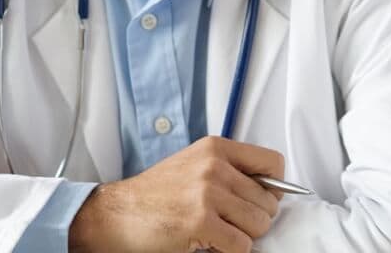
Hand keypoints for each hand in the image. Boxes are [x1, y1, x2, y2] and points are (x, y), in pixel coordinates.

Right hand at [68, 136, 285, 252]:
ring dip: (243, 236)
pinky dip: (230, 251)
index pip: (273, 163)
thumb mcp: (194, 165)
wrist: (116, 214)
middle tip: (228, 223)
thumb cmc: (154, 194)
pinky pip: (241, 246)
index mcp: (216, 148)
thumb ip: (230, 170)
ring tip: (217, 232)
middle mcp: (214, 166)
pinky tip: (209, 243)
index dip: (273, 188)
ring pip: (259, 225)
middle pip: (269, 202)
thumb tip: (271, 189)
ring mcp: (208, 193)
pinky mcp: (201, 222)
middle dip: (254, 219)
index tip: (260, 199)